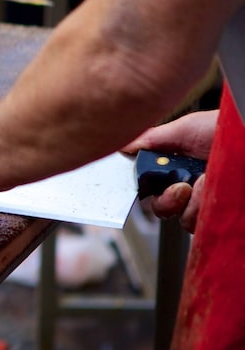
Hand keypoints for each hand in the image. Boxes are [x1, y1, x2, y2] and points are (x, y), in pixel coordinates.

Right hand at [121, 109, 217, 232]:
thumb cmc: (228, 130)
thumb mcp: (184, 128)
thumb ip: (151, 139)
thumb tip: (122, 146)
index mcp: (176, 167)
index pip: (149, 185)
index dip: (141, 187)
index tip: (143, 184)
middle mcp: (188, 185)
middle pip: (160, 206)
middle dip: (165, 200)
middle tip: (180, 188)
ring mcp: (204, 201)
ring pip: (180, 217)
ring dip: (189, 202)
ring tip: (204, 182)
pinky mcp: (216, 213)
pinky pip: (197, 222)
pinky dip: (202, 207)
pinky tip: (212, 188)